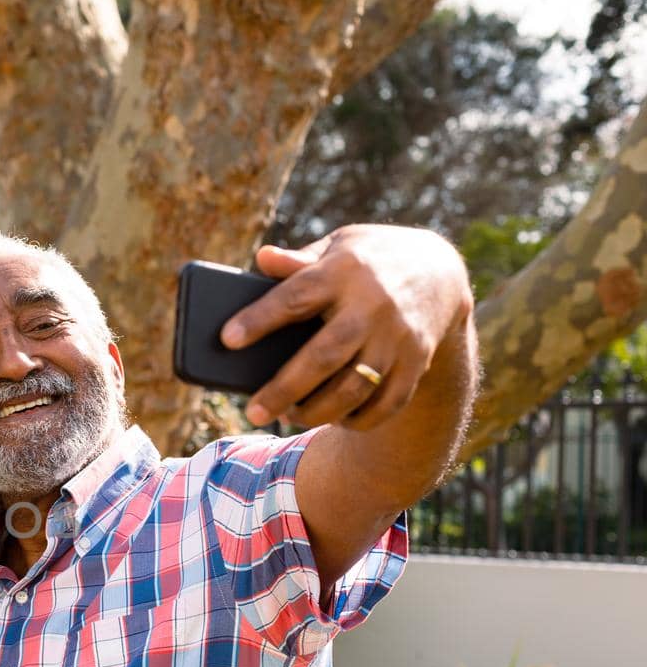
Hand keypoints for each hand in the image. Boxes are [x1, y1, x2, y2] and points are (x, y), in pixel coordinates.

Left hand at [221, 224, 471, 431]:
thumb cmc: (367, 262)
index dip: (260, 319)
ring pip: (355, 387)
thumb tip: (262, 258)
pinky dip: (358, 419)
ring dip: (318, 411)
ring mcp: (398, 337)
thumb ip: (299, 260)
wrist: (439, 272)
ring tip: (287, 417)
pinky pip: (387, 403)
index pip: (296, 297)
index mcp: (344, 271)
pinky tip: (332, 419)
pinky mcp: (417, 362)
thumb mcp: (336, 247)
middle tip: (251, 412)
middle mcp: (373, 305)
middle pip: (324, 356)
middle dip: (285, 389)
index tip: (227, 339)